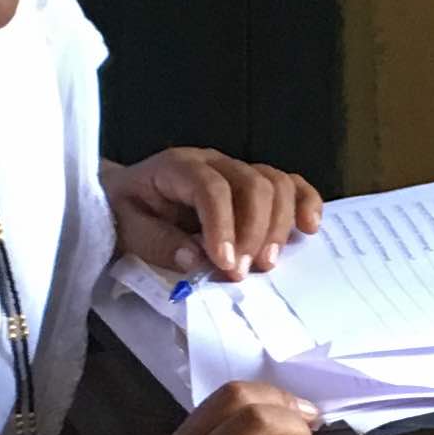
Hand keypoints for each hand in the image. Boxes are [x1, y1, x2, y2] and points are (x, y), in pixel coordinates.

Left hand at [106, 147, 322, 279]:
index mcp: (179, 167)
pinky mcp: (253, 184)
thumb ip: (156, 242)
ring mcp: (238, 170)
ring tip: (268, 263)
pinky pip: (289, 184)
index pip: (211, 189)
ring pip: (276, 182)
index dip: (223, 227)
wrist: (124, 195)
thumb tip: (195, 258)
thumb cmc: (125, 210)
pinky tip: (309, 228)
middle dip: (254, 232)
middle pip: (253, 183)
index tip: (226, 266)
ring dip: (280, 225)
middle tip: (244, 272)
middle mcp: (214, 162)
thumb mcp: (125, 227)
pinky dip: (305, 203)